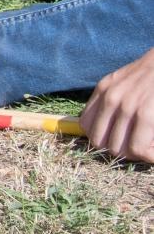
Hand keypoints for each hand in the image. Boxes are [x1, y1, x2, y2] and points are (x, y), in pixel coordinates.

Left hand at [80, 47, 153, 162]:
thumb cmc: (153, 76)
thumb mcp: (125, 81)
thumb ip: (112, 100)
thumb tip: (108, 130)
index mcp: (104, 89)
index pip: (86, 125)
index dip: (102, 138)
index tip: (119, 140)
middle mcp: (110, 97)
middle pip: (100, 141)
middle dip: (118, 149)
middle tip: (136, 148)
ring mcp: (127, 106)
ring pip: (118, 149)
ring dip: (134, 154)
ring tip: (148, 148)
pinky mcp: (146, 115)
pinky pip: (138, 149)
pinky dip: (148, 156)